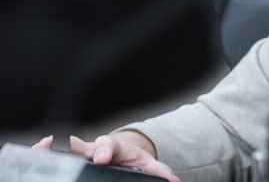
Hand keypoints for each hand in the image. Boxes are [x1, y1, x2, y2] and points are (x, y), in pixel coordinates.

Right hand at [32, 132, 179, 181]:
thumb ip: (158, 173)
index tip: (102, 158)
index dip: (104, 151)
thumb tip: (174, 181)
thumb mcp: (147, 166)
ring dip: (57, 147)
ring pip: (68, 147)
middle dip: (80, 149)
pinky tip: (39, 150)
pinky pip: (59, 153)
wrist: (123, 155)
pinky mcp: (72, 160)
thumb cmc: (132, 161)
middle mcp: (95, 147)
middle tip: (76, 156)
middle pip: (84, 145)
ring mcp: (81, 153)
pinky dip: (47, 150)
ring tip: (44, 147)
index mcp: (114, 147)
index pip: (108, 145)